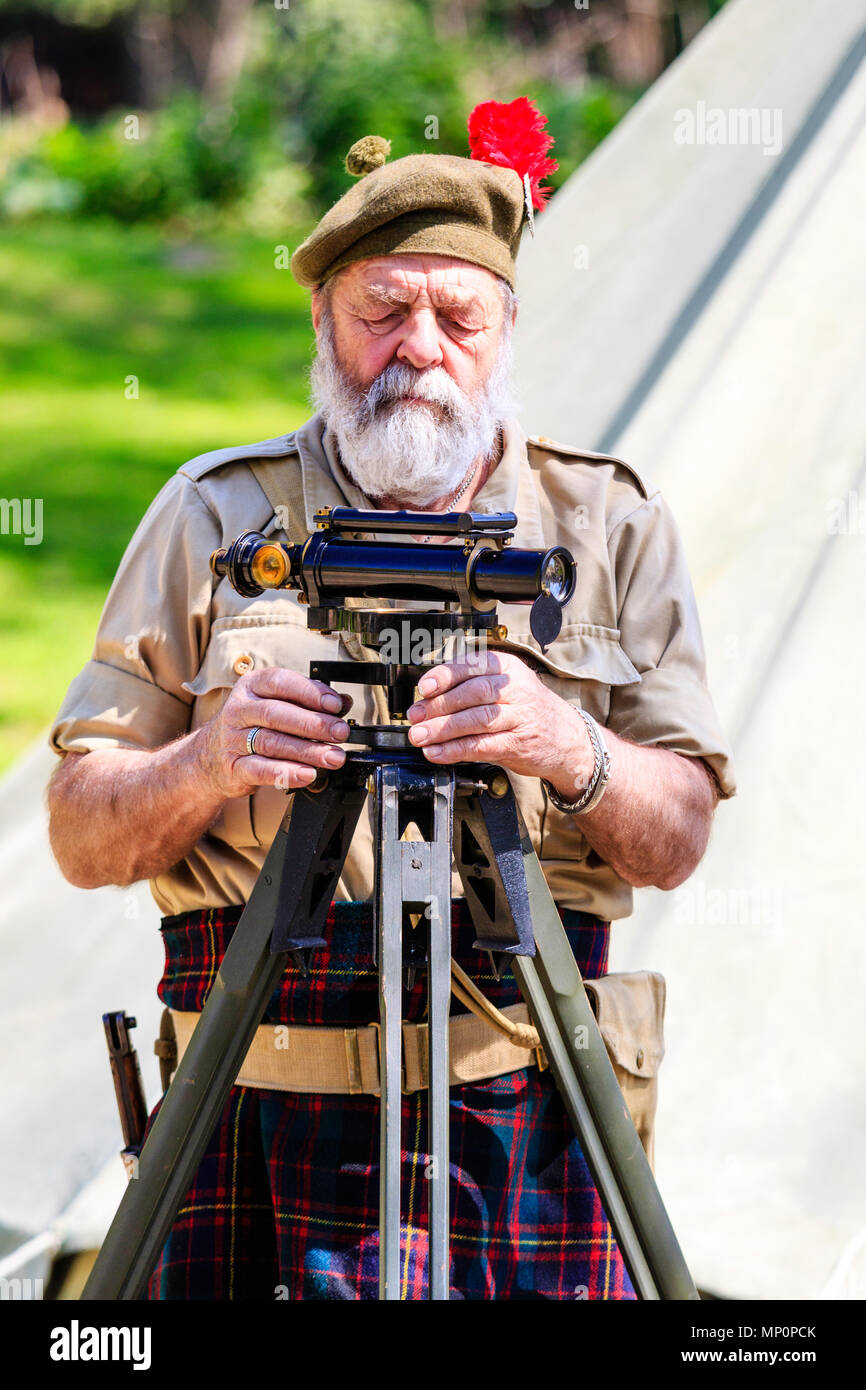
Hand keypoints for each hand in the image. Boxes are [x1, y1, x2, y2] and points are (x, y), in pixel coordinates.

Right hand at [198, 667, 352, 797]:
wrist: (209, 757)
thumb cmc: (252, 726)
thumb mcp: (276, 705)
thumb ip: (308, 702)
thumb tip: (343, 702)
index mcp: (251, 686)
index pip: (280, 682)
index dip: (309, 692)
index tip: (335, 705)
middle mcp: (239, 709)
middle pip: (276, 713)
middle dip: (313, 724)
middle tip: (340, 733)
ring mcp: (233, 739)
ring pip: (271, 742)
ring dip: (307, 751)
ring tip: (332, 757)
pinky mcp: (233, 767)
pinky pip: (260, 769)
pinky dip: (285, 773)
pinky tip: (307, 775)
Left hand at [406, 651, 592, 788]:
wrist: (566, 739)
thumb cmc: (527, 711)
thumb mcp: (505, 687)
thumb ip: (470, 688)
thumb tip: (426, 701)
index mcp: (507, 668)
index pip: (472, 665)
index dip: (444, 676)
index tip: (424, 688)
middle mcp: (515, 689)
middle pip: (472, 693)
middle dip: (439, 706)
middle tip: (415, 718)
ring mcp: (519, 717)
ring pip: (476, 720)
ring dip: (443, 729)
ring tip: (420, 736)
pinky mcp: (518, 744)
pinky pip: (482, 745)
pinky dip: (455, 750)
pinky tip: (437, 753)